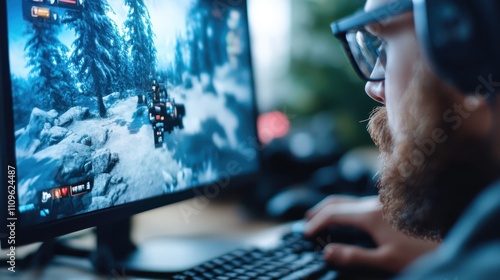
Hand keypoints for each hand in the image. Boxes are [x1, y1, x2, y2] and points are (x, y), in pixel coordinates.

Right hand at [304, 195, 439, 272]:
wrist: (452, 238)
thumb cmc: (420, 253)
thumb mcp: (386, 260)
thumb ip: (354, 256)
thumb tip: (326, 252)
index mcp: (369, 215)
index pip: (333, 214)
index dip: (316, 223)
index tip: (305, 234)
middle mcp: (374, 203)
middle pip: (339, 201)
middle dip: (320, 210)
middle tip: (307, 222)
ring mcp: (383, 202)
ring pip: (350, 201)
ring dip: (333, 209)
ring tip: (323, 219)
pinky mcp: (391, 206)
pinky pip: (360, 204)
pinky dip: (346, 210)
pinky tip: (349, 220)